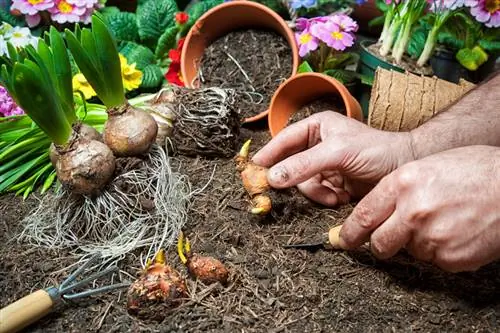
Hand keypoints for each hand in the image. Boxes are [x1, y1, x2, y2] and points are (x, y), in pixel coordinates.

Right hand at [253, 111, 414, 205]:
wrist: (404, 169)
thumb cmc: (375, 150)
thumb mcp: (337, 153)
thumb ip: (304, 164)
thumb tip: (272, 177)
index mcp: (315, 128)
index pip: (283, 140)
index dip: (268, 155)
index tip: (253, 170)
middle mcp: (316, 145)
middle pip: (289, 166)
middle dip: (298, 181)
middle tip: (289, 192)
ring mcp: (323, 166)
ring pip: (302, 184)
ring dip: (316, 193)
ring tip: (334, 194)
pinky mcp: (332, 183)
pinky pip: (316, 194)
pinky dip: (326, 199)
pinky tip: (340, 197)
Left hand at [339, 145, 499, 271]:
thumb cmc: (473, 170)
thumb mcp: (426, 167)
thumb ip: (398, 190)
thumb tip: (376, 212)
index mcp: (402, 184)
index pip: (363, 216)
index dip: (350, 232)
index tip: (343, 240)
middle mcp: (412, 211)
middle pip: (379, 243)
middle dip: (380, 245)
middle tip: (388, 240)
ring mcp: (432, 236)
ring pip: (410, 251)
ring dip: (418, 243)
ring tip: (443, 221)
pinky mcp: (451, 257)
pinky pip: (435, 260)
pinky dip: (442, 250)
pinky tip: (457, 231)